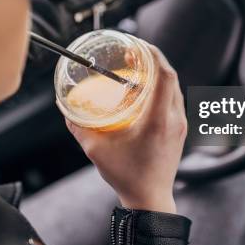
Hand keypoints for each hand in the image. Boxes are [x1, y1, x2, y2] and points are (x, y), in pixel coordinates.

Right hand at [63, 45, 186, 213]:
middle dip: (154, 59)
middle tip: (134, 52)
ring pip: (174, 88)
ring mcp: (180, 125)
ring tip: (139, 66)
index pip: (165, 76)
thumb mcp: (95, 149)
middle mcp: (174, 119)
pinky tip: (145, 90)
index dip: (154, 55)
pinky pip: (174, 100)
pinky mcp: (180, 130)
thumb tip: (64, 106)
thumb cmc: (127, 177)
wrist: (150, 200)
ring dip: (159, 73)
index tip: (139, 44)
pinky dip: (162, 88)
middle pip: (171, 77)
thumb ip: (78, 126)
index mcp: (158, 121)